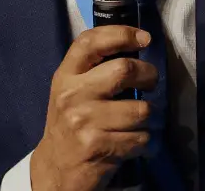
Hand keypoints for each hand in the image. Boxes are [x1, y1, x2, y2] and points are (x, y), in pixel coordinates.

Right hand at [31, 26, 157, 190]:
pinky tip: (129, 143)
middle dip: (148, 75)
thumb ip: (93, 69)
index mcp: (65, 76)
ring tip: (135, 122)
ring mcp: (83, 121)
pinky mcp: (96, 146)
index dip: (122, 34)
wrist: (54, 170)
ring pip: (140, 109)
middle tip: (150, 82)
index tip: (144, 38)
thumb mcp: (71, 92)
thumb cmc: (70, 126)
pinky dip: (142, 142)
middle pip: (124, 69)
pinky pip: (140, 138)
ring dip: (146, 118)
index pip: (90, 42)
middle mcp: (71, 95)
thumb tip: (136, 46)